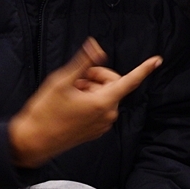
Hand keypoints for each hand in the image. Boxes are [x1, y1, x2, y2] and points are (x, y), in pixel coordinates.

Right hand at [8, 38, 161, 167]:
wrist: (32, 141)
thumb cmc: (44, 112)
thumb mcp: (62, 81)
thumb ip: (84, 63)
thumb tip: (96, 47)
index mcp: (102, 103)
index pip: (129, 81)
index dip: (144, 69)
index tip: (156, 60)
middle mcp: (107, 115)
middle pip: (113, 84)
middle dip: (97, 76)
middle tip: (77, 77)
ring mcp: (102, 124)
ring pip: (105, 95)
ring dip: (91, 89)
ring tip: (70, 93)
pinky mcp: (96, 130)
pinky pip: (100, 108)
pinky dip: (89, 100)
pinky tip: (72, 103)